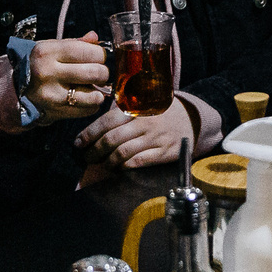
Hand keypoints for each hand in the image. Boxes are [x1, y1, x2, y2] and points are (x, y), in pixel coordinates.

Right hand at [25, 33, 111, 121]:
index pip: (88, 51)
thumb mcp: (50, 47)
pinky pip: (88, 110)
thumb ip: (75, 42)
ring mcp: (52, 95)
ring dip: (98, 91)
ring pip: (94, 96)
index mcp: (47, 52)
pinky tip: (84, 98)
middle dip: (102, 73)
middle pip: (95, 73)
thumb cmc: (37, 64)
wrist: (13, 89)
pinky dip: (92, 104)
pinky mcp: (56, 113)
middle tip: (98, 73)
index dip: (100, 54)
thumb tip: (95, 38)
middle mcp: (48, 73)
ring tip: (91, 86)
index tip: (97, 57)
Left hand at [76, 105, 192, 170]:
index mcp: (136, 107)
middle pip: (111, 140)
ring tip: (100, 164)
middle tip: (86, 157)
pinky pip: (138, 162)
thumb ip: (121, 112)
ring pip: (122, 153)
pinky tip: (118, 168)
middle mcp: (144, 122)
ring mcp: (154, 138)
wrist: (192, 118)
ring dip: (107, 162)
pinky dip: (124, 167)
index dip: (89, 134)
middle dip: (94, 151)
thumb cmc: (160, 111)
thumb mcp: (142, 103)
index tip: (78, 143)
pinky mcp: (163, 152)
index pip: (106, 122)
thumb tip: (94, 129)